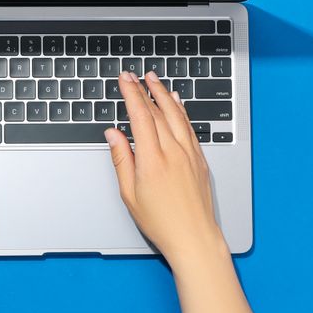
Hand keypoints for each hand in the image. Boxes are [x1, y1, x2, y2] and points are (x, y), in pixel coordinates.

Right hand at [104, 70, 224, 260]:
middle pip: (158, 111)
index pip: (141, 117)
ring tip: (154, 79)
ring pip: (176, 115)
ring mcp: (189, 154)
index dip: (131, 94)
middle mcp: (173, 153)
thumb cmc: (161, 222)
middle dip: (144, 89)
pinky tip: (176, 101)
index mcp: (152, 161)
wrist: (194, 237)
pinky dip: (181, 110)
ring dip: (163, 94)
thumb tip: (113, 134)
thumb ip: (121, 160)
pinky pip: (189, 127)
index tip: (124, 80)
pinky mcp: (200, 159)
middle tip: (134, 75)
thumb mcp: (130, 194)